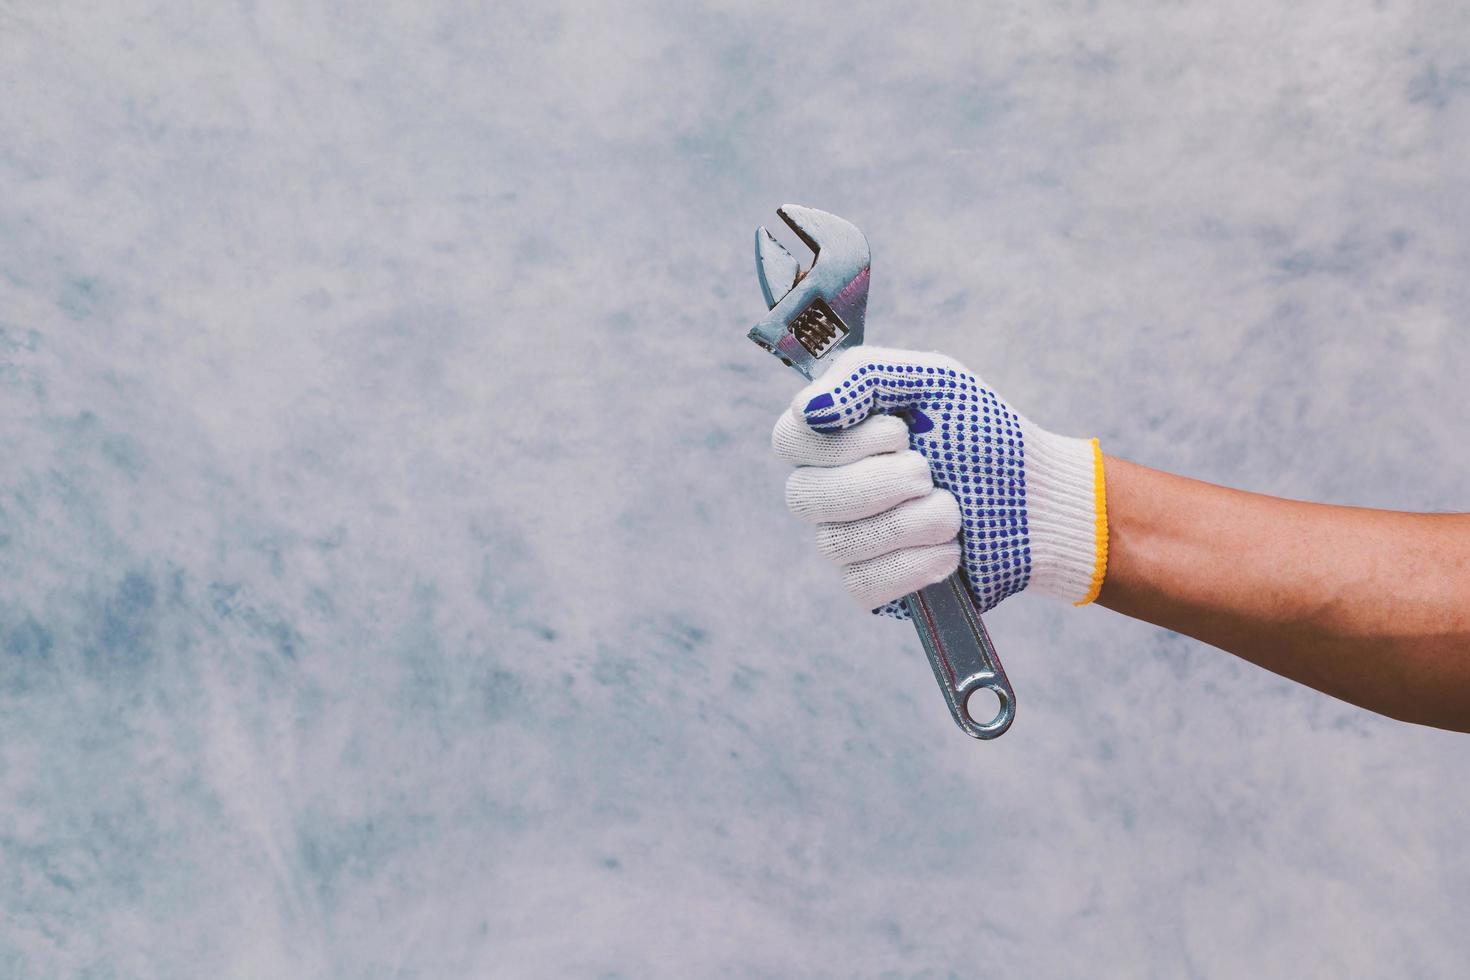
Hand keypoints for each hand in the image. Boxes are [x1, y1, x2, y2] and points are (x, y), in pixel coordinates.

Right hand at [772, 346, 1107, 617]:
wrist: (1039, 500)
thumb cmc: (982, 432)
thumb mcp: (934, 379)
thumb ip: (865, 374)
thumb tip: (807, 409)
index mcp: (834, 438)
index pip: (788, 441)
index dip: (840, 442)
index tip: (900, 432)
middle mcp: (829, 491)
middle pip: (804, 497)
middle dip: (878, 483)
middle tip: (928, 471)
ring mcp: (847, 542)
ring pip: (837, 543)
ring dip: (911, 522)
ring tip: (954, 510)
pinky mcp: (873, 587)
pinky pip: (864, 584)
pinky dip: (916, 564)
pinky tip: (951, 551)